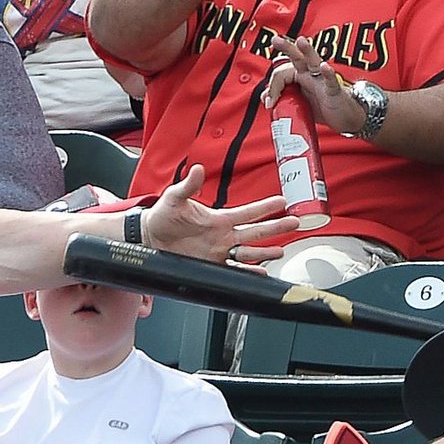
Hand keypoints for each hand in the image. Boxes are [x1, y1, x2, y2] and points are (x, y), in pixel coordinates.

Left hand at [142, 164, 299, 264]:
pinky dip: (248, 273)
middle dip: (275, 228)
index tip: (282, 202)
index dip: (264, 207)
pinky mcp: (211, 265)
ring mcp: (219, 252)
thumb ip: (188, 185)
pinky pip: (234, 271)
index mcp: (219, 219)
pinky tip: (261, 274)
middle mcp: (223, 236)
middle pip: (255, 232)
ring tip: (280, 251)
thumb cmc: (163, 216)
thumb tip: (197, 169)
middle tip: (294, 223)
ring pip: (248, 253)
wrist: (149, 237)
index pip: (247, 212)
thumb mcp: (174, 198)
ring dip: (264, 252)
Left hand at [262, 35, 364, 134]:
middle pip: (298, 57)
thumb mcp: (298, 104)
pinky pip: (331, 80)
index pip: (282, 73)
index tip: (269, 103)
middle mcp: (311, 74)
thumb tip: (264, 97)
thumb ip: (281, 98)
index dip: (272, 86)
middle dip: (287, 47)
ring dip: (307, 51)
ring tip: (301, 42)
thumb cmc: (323, 107)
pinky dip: (328, 74)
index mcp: (300, 76)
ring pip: (314, 62)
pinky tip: (325, 67)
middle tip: (275, 40)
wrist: (346, 117)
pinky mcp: (334, 90)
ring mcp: (323, 80)